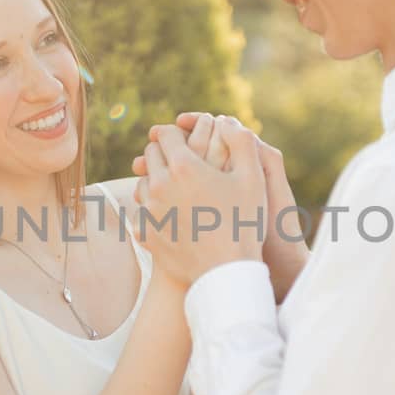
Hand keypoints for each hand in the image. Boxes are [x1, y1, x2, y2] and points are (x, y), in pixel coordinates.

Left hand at [128, 120, 265, 286]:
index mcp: (183, 166)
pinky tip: (169, 214)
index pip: (166, 134)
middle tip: (178, 159)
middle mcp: (160, 185)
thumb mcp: (253, 177)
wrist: (226, 272)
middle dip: (163, 153)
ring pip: (143, 183)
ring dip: (156, 180)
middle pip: (151, 155)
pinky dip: (152, 209)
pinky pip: (141, 212)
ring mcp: (149, 211)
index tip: (179, 135)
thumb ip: (242, 141)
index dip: (174, 131)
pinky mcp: (145, 233)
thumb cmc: (244, 223)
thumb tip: (226, 121)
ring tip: (174, 187)